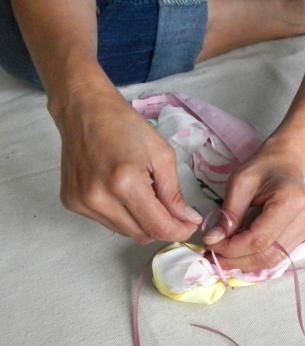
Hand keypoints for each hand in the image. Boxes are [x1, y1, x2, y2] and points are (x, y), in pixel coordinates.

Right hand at [52, 88, 201, 243]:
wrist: (84, 111)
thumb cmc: (126, 127)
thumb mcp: (162, 156)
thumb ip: (174, 193)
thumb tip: (188, 220)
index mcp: (124, 183)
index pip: (158, 227)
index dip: (180, 231)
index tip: (191, 225)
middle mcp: (99, 198)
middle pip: (142, 235)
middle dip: (164, 227)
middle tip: (174, 211)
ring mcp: (82, 203)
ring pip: (126, 232)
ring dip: (143, 222)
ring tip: (147, 195)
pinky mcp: (72, 203)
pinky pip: (109, 223)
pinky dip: (124, 216)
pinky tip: (126, 194)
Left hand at [203, 141, 304, 271]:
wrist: (287, 163)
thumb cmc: (264, 168)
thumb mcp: (240, 183)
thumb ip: (228, 213)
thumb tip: (213, 240)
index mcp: (290, 202)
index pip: (259, 239)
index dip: (232, 248)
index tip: (210, 245)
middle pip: (267, 255)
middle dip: (236, 260)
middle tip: (213, 256)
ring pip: (273, 260)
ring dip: (245, 263)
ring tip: (224, 257)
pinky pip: (279, 256)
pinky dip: (257, 259)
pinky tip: (240, 254)